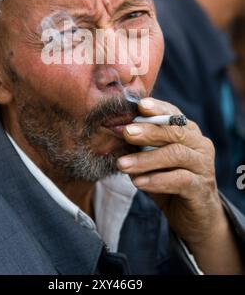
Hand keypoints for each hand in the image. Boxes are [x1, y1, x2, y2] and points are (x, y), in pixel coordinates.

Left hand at [116, 97, 224, 247]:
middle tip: (126, 132)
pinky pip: (180, 180)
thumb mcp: (153, 161)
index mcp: (188, 132)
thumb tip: (116, 132)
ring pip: (176, 155)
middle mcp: (199, 145)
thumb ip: (140, 147)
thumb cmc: (170, 181)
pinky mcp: (201, 188)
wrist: (194, 216)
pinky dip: (157, 180)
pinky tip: (139, 183)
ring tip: (123, 164)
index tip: (139, 105)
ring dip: (146, 159)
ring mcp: (203, 165)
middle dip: (149, 131)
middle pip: (175, 132)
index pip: (173, 114)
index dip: (158, 108)